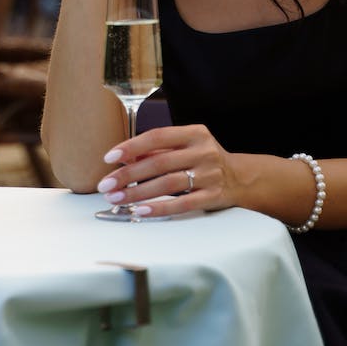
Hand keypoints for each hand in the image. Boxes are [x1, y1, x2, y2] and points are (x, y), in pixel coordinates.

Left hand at [96, 122, 234, 217]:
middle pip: (159, 163)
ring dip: (138, 193)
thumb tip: (124, 157)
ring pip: (167, 184)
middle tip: (106, 185)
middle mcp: (203, 151)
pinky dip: (159, 208)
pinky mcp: (212, 196)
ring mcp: (209, 175)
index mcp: (195, 133)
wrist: (240, 178)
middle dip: (127, 175)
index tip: (110, 157)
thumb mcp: (186, 146)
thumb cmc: (204, 160)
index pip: (157, 137)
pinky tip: (141, 211)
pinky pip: (182, 204)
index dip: (131, 146)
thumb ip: (158, 150)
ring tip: (117, 199)